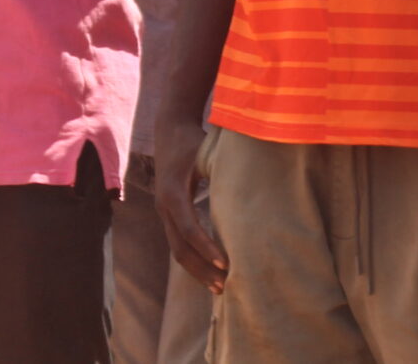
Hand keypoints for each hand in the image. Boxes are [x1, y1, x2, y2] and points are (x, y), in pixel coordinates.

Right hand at [155, 121, 227, 293]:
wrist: (169, 129)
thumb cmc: (193, 141)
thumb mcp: (208, 153)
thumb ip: (224, 171)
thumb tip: (255, 188)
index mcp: (173, 192)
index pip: (190, 229)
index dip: (207, 248)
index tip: (227, 264)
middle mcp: (164, 206)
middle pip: (180, 247)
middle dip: (203, 269)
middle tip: (227, 287)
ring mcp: (163, 212)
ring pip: (177, 250)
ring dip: (197, 270)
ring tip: (220, 288)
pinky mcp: (168, 214)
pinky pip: (178, 243)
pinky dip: (194, 260)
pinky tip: (211, 271)